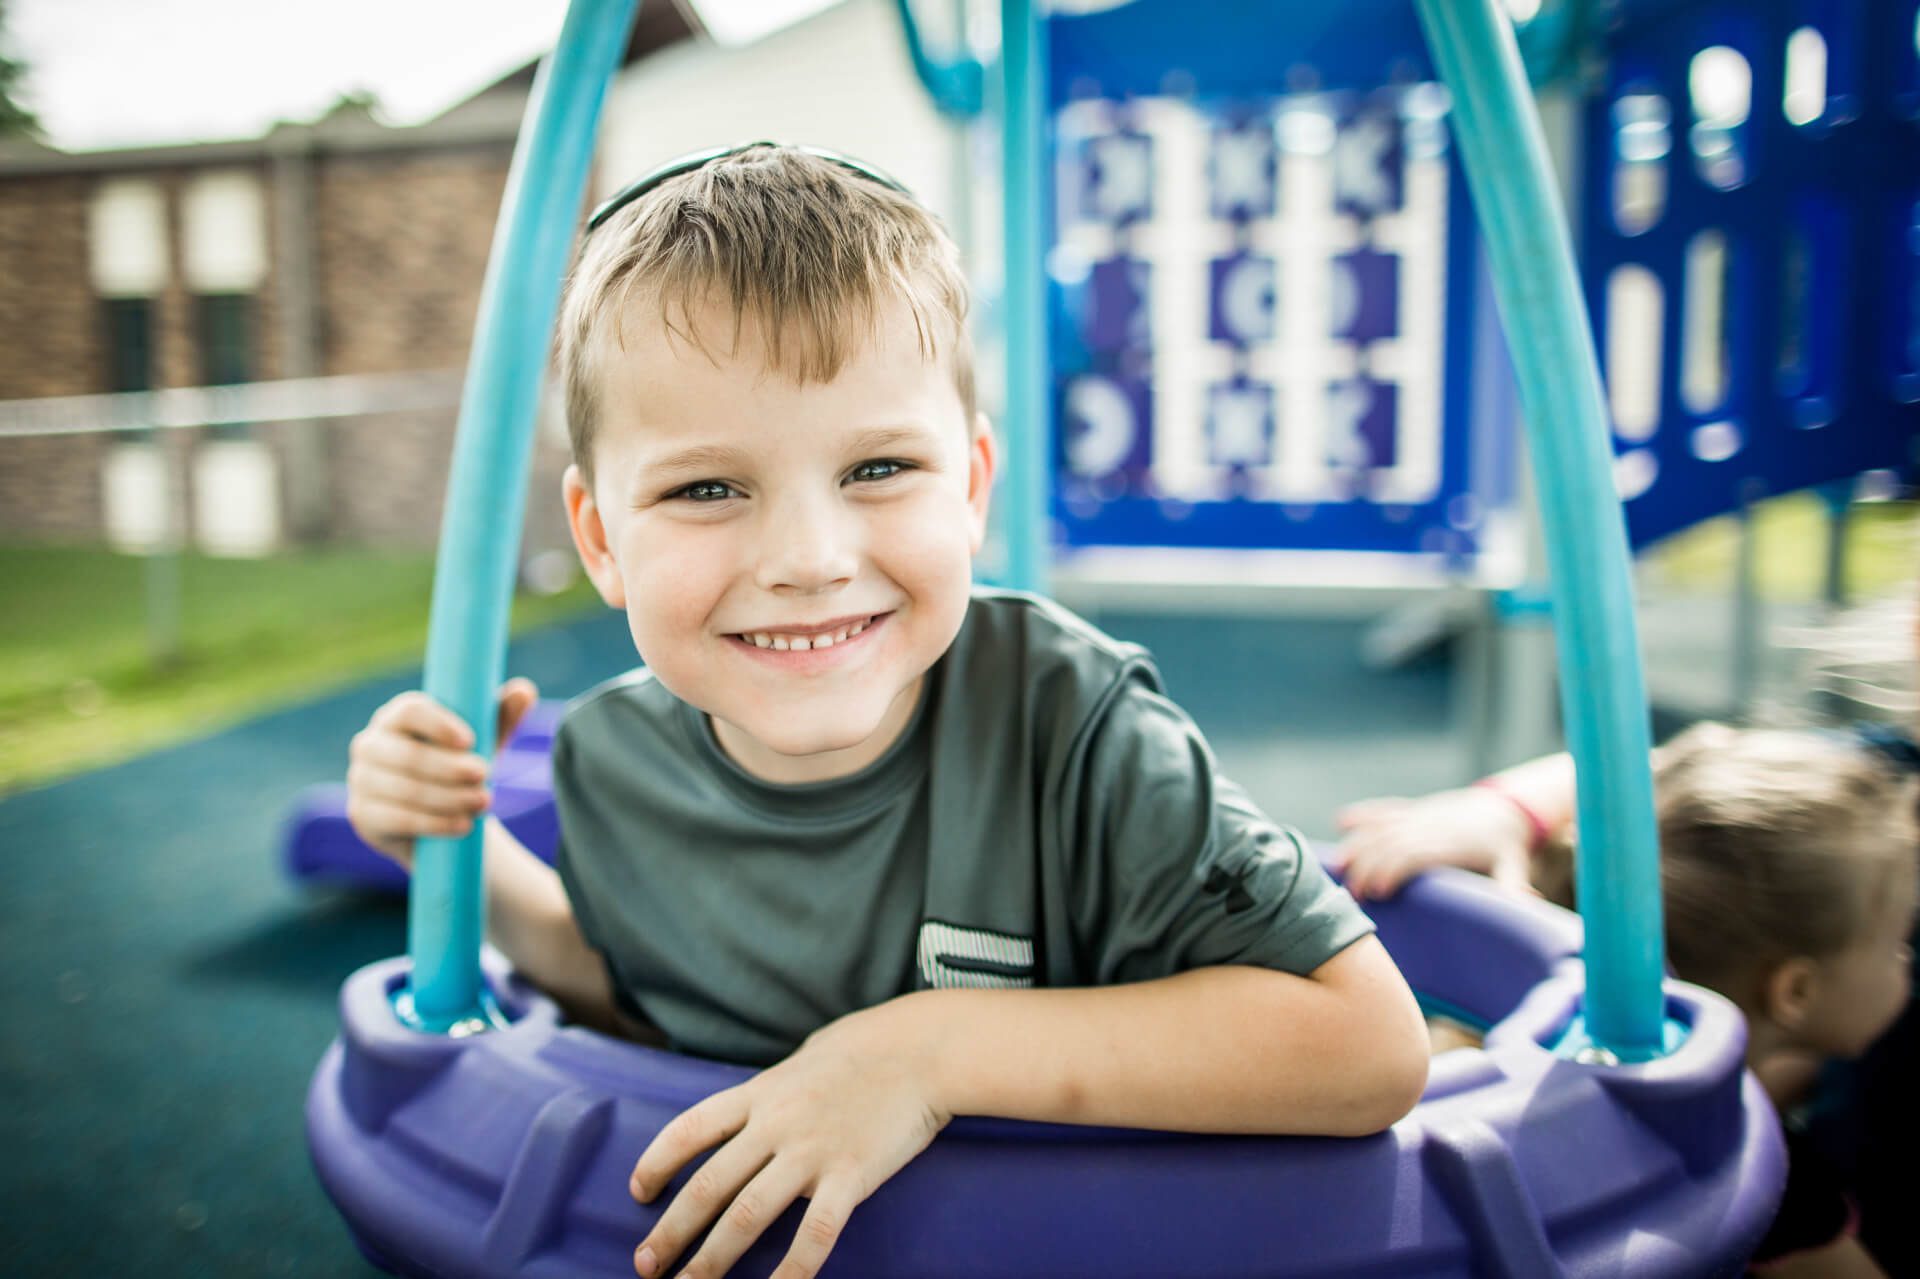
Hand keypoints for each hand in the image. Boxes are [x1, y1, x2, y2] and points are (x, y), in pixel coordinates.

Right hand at [344, 678, 538, 867]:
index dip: (438, 724)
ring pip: (405, 790)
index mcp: (397, 716)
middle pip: (408, 755)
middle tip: (486, 777)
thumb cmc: (459, 764)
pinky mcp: (363, 814)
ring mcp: (361, 779)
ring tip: (483, 803)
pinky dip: (434, 823)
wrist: (435, 816)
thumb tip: (524, 691)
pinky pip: (396, 819)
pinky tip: (462, 825)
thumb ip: (501, 715)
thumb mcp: (483, 741)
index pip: (410, 711)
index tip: (469, 740)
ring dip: (449, 799)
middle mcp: (371, 743)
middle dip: (450, 769)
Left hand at [628, 999, 949, 1277]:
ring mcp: (812, 1151)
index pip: (691, 1129)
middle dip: (671, 1230)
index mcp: (760, 1093)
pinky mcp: (850, 1176)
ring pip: (747, 1214)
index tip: (639, 1192)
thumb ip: (773, 1089)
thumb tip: (752, 1110)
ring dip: (712, 1259)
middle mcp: (776, 1123)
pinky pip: (815, 1234)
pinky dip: (792, 1271)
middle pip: (709, 1185)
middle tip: (645, 1264)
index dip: (657, 1162)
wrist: (923, 1050)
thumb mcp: (804, 1059)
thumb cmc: (867, 1048)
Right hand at [1330, 786, 1535, 900]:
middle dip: (1367, 867)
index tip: (1379, 891)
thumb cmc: (1506, 846)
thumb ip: (1513, 884)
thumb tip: (1527, 901)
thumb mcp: (1513, 864)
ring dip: (1357, 845)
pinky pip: (1383, 810)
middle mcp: (1429, 826)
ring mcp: (1418, 815)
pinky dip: (1361, 815)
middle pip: (1389, 844)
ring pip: (1380, 827)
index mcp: (1449, 843)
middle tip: (1354, 895)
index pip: (1413, 854)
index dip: (1393, 870)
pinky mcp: (1413, 809)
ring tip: (1338, 868)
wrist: (1507, 808)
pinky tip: (1341, 823)